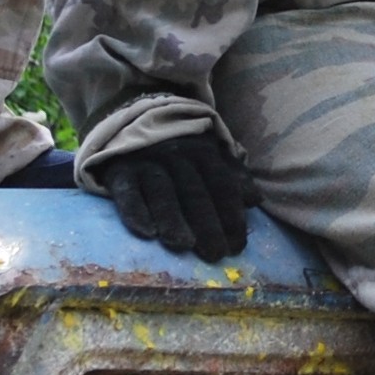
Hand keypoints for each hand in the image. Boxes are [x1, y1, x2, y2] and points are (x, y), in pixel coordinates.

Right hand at [91, 133, 253, 260]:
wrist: (133, 120)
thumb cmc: (178, 148)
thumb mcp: (209, 153)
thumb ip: (231, 175)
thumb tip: (254, 201)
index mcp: (202, 152)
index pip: (221, 184)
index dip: (230, 215)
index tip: (237, 245)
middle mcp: (176, 155)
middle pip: (194, 192)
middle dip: (207, 225)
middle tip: (215, 254)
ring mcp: (146, 162)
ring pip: (162, 193)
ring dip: (173, 220)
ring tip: (184, 245)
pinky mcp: (120, 171)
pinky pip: (128, 193)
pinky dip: (136, 212)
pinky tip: (147, 233)